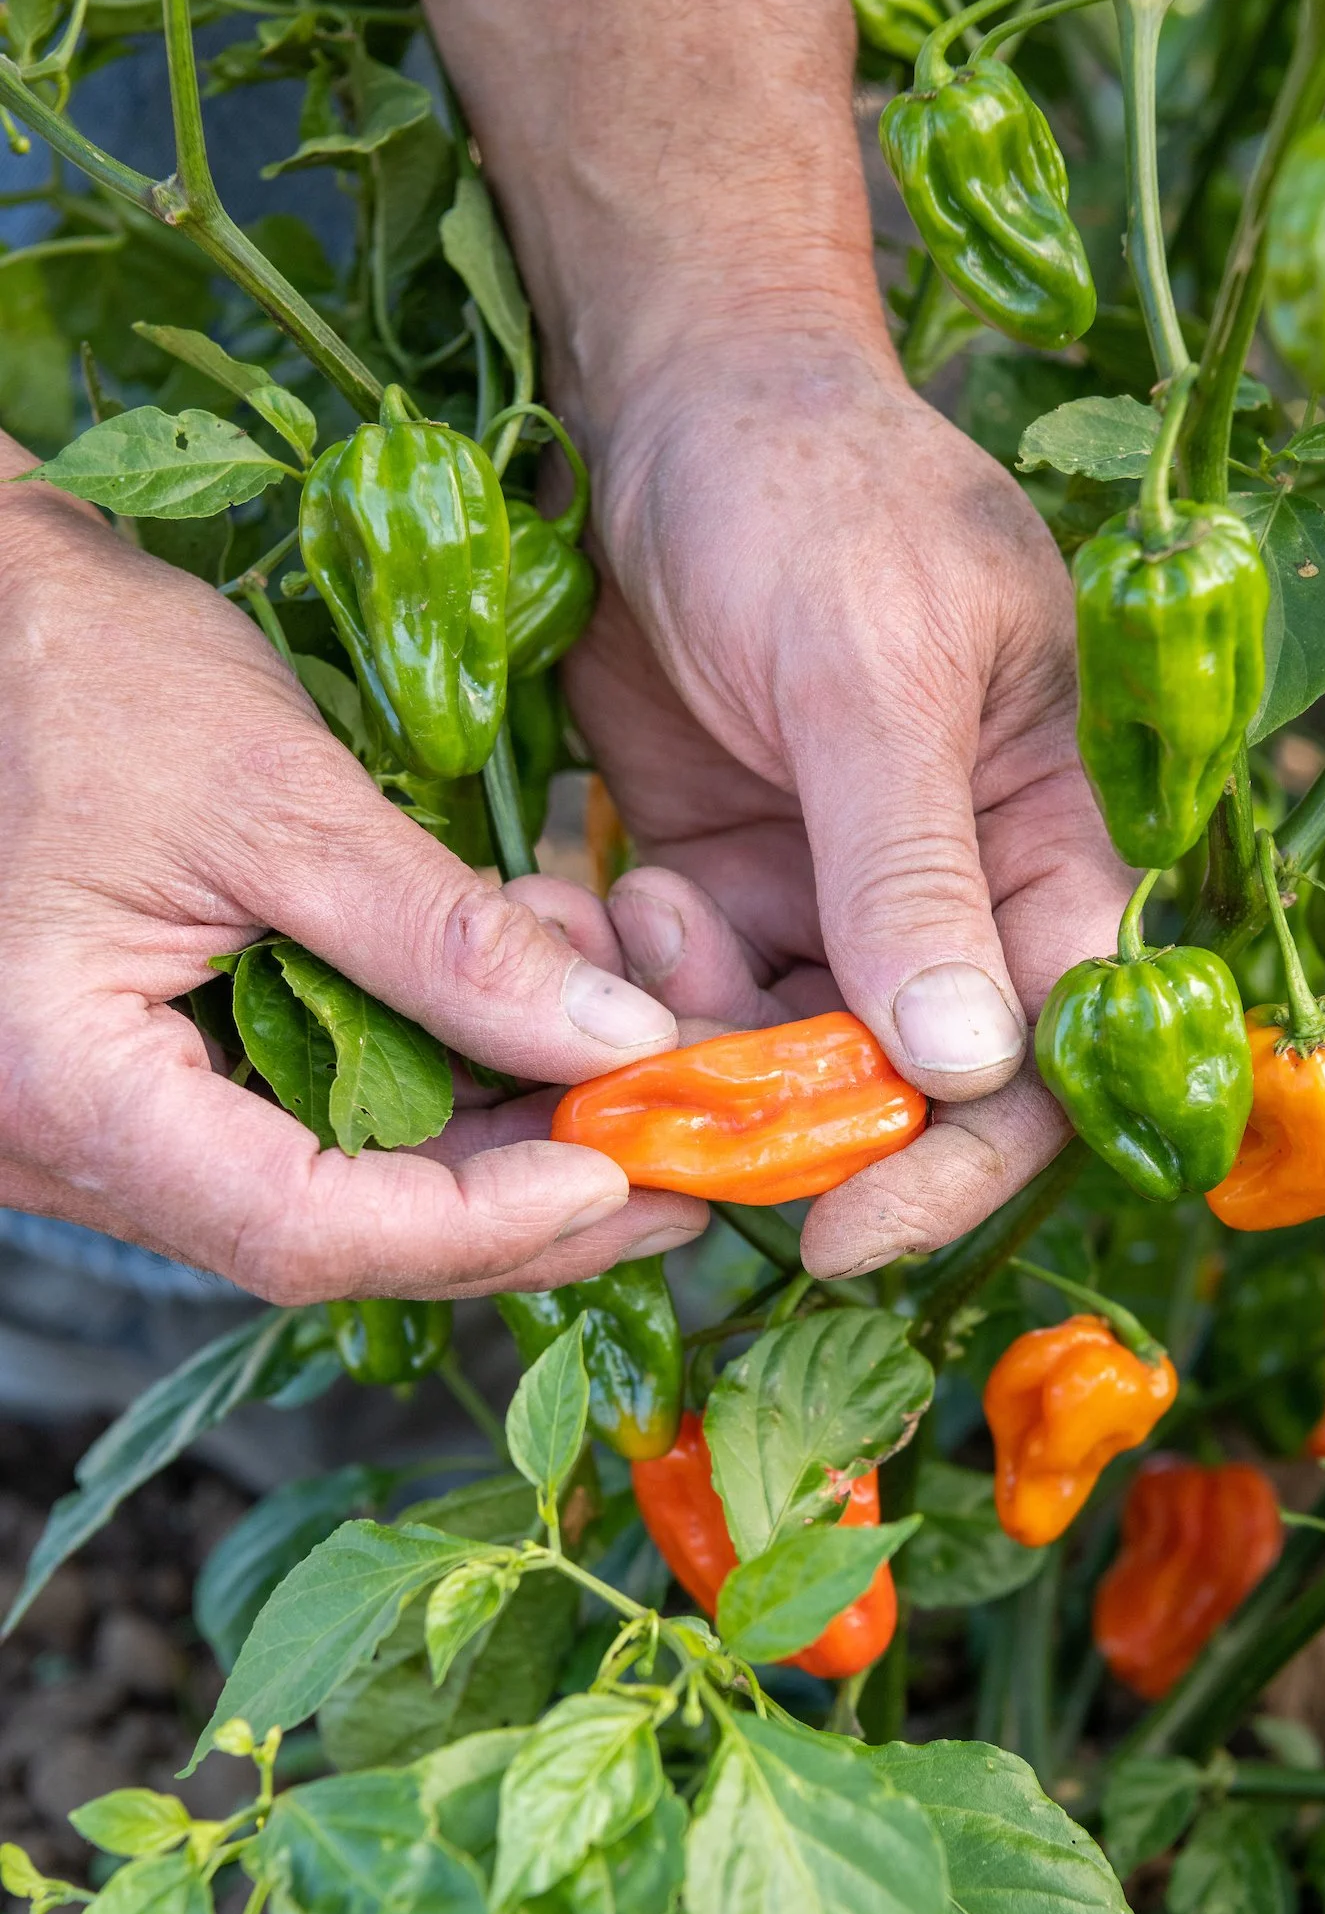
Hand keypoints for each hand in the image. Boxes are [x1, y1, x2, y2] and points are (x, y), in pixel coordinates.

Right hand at [0, 458, 705, 1299]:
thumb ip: (445, 937)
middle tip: (668, 1174)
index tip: (621, 1174)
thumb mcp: (279, 794)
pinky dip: (427, 1099)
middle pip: (330, 1240)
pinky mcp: (145, 1092)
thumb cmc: (88, 672)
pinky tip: (524, 1042)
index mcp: (66, 1086)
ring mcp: (102, 1130)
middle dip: (514, 1212)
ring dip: (486, 1153)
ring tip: (616, 1085)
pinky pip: (303, 1139)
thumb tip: (618, 1043)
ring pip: (331, 1199)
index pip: (301, 1230)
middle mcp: (66, 1144)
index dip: (479, 1224)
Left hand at [564, 330, 1130, 1276]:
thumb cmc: (806, 489)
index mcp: (1057, 829)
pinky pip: (696, 999)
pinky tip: (604, 902)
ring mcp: (840, 892)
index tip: (843, 1231)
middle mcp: (962, 884)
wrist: (666, 393)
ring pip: (788, 1057)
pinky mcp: (732, 883)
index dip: (960, 1157)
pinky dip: (639, 990)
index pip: (1048, 1043)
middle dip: (792, 1117)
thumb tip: (969, 1065)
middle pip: (912, 1082)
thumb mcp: (870, 670)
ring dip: (695, 1043)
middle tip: (669, 1122)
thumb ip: (910, 867)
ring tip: (630, 927)